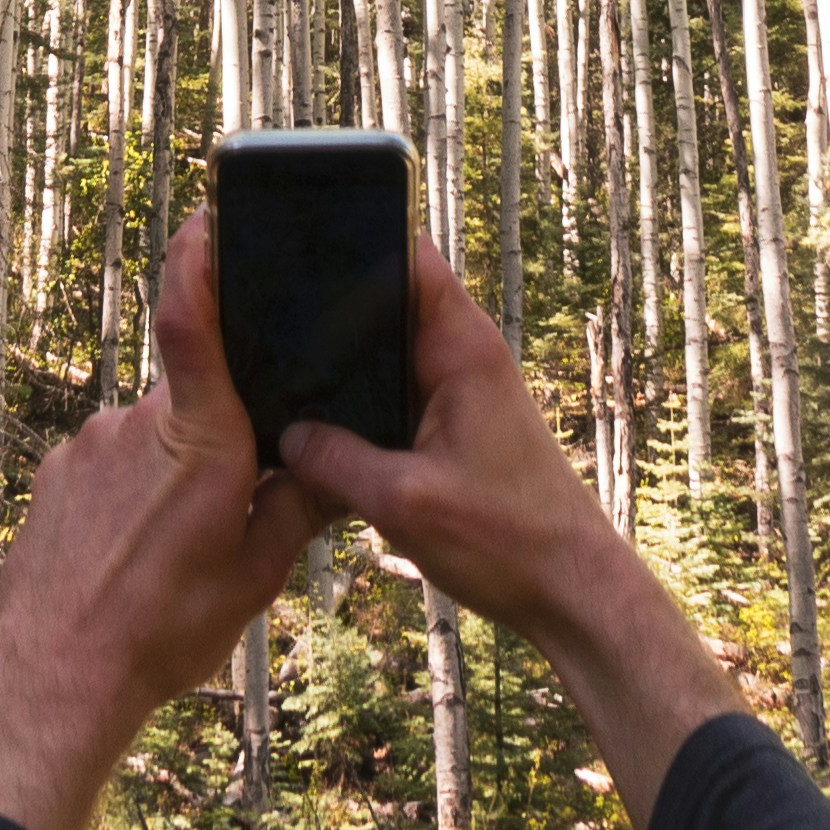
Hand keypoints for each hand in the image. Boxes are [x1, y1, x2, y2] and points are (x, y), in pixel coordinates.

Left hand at [0, 208, 329, 829]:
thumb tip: (334, 466)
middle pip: (191, 398)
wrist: (60, 675)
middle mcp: (138, 425)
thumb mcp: (256, 576)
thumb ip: (298, 508)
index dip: (198, 259)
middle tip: (222, 511)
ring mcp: (87, 446)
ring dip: (165, 476)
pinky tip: (127, 555)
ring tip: (167, 554)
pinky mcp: (54, 472)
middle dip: (216, 437)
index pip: (191, 320)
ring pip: (148, 437)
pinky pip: (105, 464)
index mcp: (201, 440)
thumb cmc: (165, 629)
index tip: (207, 216)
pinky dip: (124, 496)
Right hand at [273, 234, 748, 825]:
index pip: (409, 257)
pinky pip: (396, 392)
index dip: (354, 240)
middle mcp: (463, 355)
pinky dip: (361, 401)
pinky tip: (313, 421)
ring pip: (387, 352)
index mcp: (462, 347)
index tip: (290, 242)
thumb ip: (335, 461)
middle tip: (258, 310)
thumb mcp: (404, 501)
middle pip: (386, 301)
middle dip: (329, 304)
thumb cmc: (508, 540)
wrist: (571, 589)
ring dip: (343, 361)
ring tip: (272, 362)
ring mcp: (460, 390)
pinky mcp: (454, 425)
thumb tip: (283, 433)